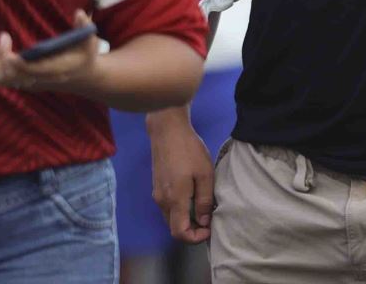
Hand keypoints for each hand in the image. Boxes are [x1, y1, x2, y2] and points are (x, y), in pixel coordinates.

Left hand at [0, 10, 101, 96]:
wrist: (81, 76)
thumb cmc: (84, 54)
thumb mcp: (90, 41)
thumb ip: (85, 26)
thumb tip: (79, 12)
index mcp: (55, 70)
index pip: (32, 71)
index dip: (17, 63)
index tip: (7, 47)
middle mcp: (41, 79)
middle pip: (12, 77)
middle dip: (2, 57)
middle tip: (4, 36)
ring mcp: (30, 82)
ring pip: (2, 80)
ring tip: (3, 42)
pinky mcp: (23, 81)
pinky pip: (0, 79)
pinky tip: (0, 50)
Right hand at [149, 108, 214, 243]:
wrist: (167, 129)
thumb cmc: (189, 149)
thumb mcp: (204, 174)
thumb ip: (204, 200)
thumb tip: (203, 222)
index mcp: (174, 200)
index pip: (179, 233)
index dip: (194, 238)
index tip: (208, 228)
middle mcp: (162, 201)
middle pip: (174, 227)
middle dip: (192, 228)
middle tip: (208, 216)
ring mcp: (157, 193)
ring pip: (171, 216)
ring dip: (186, 217)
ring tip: (202, 204)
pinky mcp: (156, 185)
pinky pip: (168, 205)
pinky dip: (180, 207)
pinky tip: (192, 193)